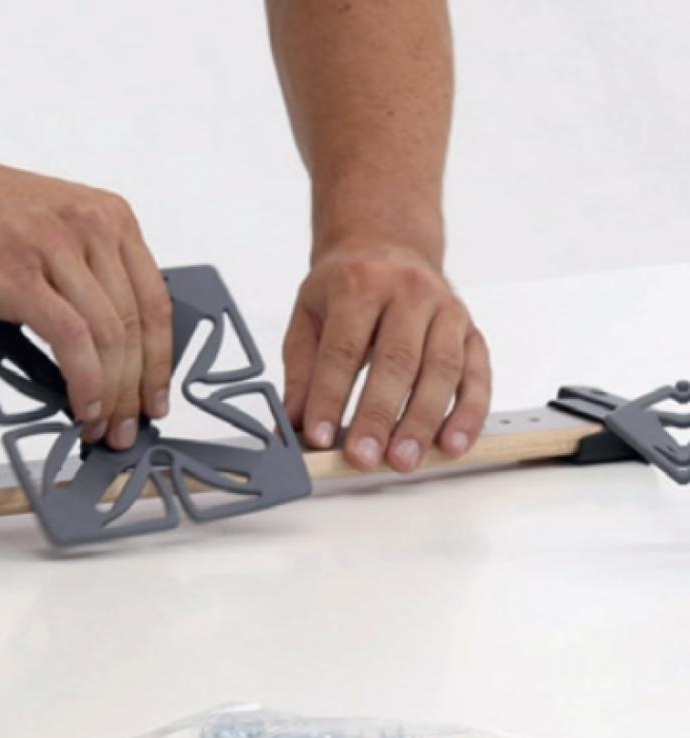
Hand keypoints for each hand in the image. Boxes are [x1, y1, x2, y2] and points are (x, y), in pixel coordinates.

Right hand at [0, 159, 172, 448]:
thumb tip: (117, 356)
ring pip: (107, 337)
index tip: (156, 397)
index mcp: (112, 219)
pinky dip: (84, 382)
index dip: (162, 361)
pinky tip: (83, 406)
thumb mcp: (62, 234)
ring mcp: (56, 250)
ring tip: (103, 426)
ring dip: (112, 395)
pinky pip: (70, 341)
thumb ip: (95, 280)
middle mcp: (92, 228)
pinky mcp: (19, 277)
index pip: (156, 302)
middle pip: (135, 326)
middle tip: (130, 426)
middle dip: (137, 389)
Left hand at [283, 243, 490, 471]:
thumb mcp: (309, 315)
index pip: (343, 349)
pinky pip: (477, 375)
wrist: (390, 245)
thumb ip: (301, 371)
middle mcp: (409, 292)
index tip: (320, 437)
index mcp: (360, 284)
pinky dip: (468, 414)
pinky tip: (452, 444)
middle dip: (379, 415)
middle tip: (365, 457)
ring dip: (423, 421)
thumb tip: (292, 423)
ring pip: (441, 370)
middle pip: (397, 361)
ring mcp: (447, 311)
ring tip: (404, 460)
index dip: (330, 397)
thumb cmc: (348, 286)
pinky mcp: (471, 332)